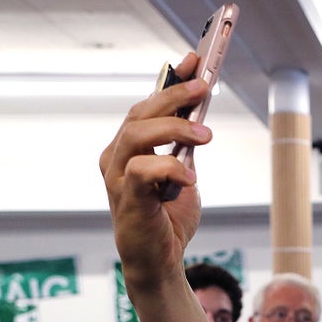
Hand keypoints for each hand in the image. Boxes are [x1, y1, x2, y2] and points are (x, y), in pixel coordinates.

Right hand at [99, 52, 211, 289]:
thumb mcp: (184, 175)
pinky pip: (140, 171)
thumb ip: (186, 149)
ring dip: (173, 128)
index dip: (169, 82)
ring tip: (206, 135)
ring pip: (136, 135)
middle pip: (139, 114)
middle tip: (205, 88)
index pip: (145, 106)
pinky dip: (168, 167)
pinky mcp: (125, 199)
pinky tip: (189, 176)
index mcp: (128, 149)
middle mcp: (116, 157)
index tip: (194, 60)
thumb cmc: (168, 219)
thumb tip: (201, 118)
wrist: (160, 261)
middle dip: (173, 95)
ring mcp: (117, 177)